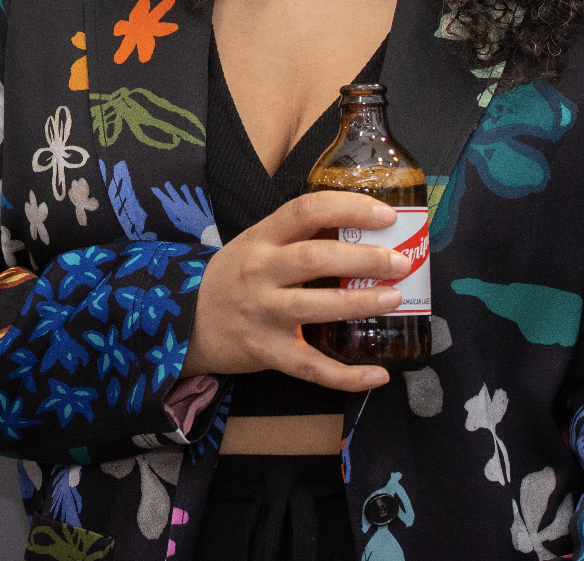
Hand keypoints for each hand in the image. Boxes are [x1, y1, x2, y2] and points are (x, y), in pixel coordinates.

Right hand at [180, 191, 412, 390]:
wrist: (182, 322)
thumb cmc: (232, 278)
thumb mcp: (255, 245)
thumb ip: (297, 237)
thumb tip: (359, 226)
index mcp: (261, 239)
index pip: (305, 211)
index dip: (348, 209)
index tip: (386, 215)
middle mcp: (260, 272)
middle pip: (315, 258)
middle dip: (364, 258)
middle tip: (401, 262)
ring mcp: (263, 314)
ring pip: (316, 307)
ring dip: (360, 302)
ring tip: (394, 298)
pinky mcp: (267, 353)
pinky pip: (311, 366)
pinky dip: (347, 375)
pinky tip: (378, 374)